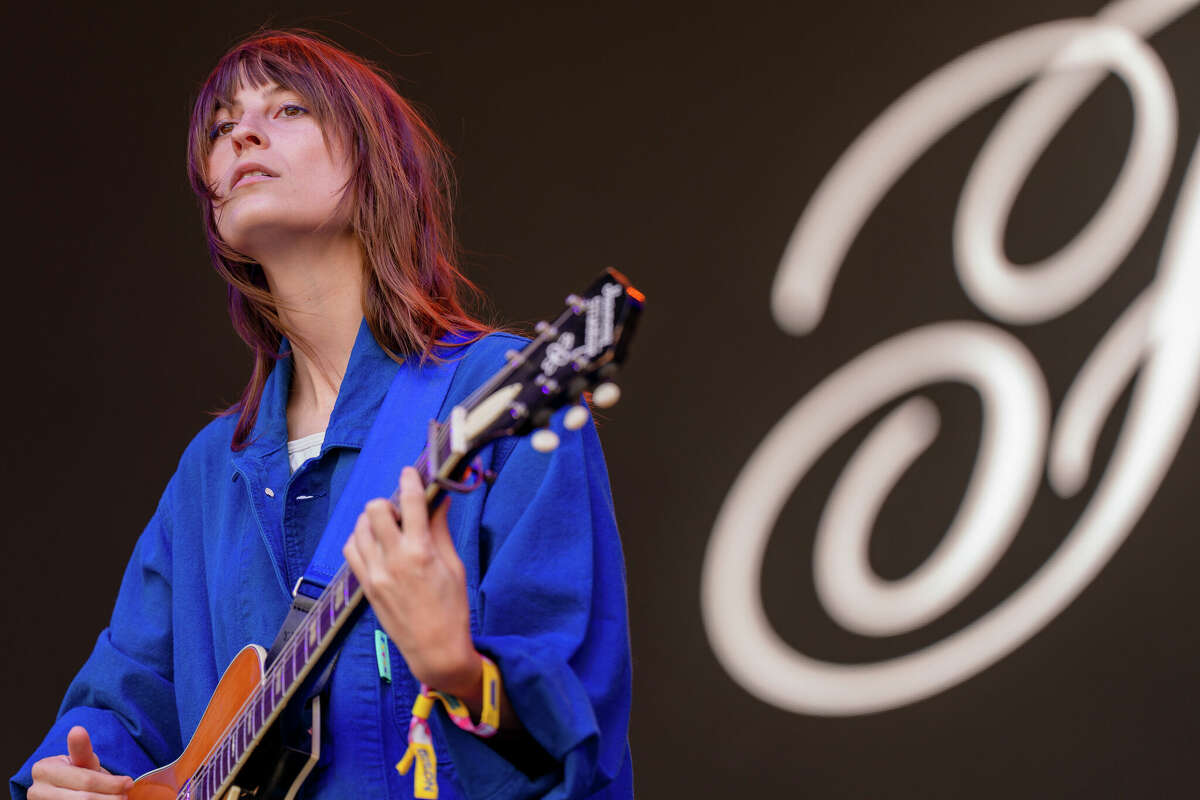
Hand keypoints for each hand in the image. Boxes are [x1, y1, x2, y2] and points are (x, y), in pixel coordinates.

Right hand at [28, 725, 133, 798]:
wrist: (66, 792)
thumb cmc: (77, 775)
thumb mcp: (82, 761)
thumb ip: (81, 749)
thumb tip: (77, 729)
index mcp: (43, 770)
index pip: (86, 780)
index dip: (110, 783)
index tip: (129, 783)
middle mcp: (36, 791)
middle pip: (84, 798)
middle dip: (109, 798)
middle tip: (124, 797)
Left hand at [343, 467, 479, 695]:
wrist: (434, 649)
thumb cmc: (451, 608)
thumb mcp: (453, 566)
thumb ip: (441, 530)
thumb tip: (440, 500)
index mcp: (421, 552)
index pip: (411, 503)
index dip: (410, 480)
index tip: (411, 471)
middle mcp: (393, 560)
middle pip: (376, 509)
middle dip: (388, 502)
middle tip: (401, 513)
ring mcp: (375, 574)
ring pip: (359, 528)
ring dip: (372, 521)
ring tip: (388, 528)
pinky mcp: (365, 586)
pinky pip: (351, 550)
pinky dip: (360, 539)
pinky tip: (375, 544)